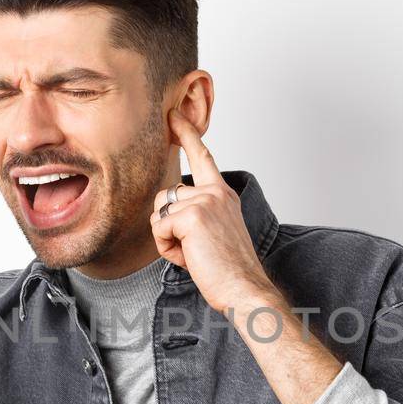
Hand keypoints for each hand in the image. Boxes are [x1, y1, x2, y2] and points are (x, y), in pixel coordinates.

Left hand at [150, 109, 277, 314]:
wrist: (244, 289)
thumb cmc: (228, 269)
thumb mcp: (215, 232)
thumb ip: (197, 214)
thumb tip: (167, 213)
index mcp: (223, 194)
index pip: (203, 158)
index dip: (187, 134)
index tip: (174, 114)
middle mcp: (215, 192)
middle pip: (164, 197)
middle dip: (167, 227)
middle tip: (195, 249)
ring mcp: (205, 201)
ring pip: (158, 214)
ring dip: (167, 240)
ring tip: (194, 254)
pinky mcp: (192, 216)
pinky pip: (158, 229)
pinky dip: (166, 249)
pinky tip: (189, 258)